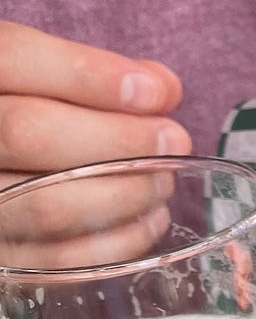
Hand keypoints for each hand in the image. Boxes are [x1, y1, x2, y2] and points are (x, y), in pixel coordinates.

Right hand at [0, 23, 189, 265]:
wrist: (0, 166)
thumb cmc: (20, 116)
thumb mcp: (32, 76)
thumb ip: (84, 72)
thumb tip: (161, 89)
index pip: (15, 57)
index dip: (91, 75)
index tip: (159, 92)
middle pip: (29, 132)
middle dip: (119, 139)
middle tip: (174, 141)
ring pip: (45, 204)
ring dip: (124, 195)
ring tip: (162, 182)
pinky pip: (54, 261)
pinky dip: (114, 244)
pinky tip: (147, 221)